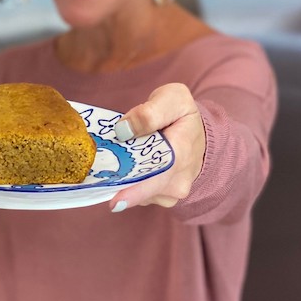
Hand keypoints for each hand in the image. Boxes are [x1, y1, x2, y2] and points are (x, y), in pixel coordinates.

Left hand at [107, 83, 205, 211]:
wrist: (198, 135)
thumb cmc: (182, 115)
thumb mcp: (173, 99)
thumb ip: (149, 112)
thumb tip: (123, 130)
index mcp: (181, 153)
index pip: (157, 176)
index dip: (134, 191)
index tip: (115, 202)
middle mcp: (178, 181)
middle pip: (141, 189)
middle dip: (118, 180)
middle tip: (102, 171)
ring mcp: (171, 193)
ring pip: (137, 193)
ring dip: (123, 179)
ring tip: (122, 158)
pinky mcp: (163, 199)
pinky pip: (139, 196)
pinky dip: (130, 183)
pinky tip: (132, 167)